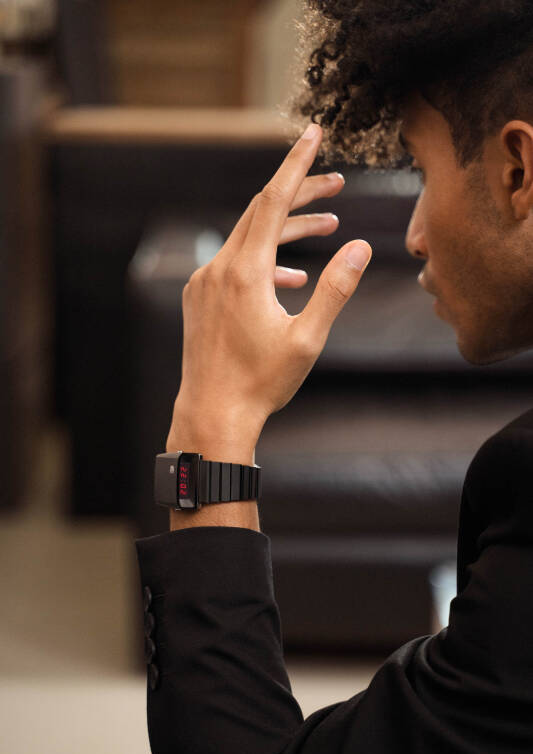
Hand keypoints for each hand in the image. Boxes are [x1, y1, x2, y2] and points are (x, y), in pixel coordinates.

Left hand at [168, 123, 371, 445]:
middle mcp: (219, 268)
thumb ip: (335, 290)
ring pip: (249, 239)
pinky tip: (291, 278)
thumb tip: (359, 247)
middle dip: (300, 194)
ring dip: (287, 231)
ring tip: (326, 227)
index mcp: (245, 272)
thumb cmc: (261, 383)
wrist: (212, 415)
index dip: (297, 164)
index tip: (313, 132)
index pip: (273, 200)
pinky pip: (234, 264)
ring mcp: (204, 283)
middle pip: (261, 212)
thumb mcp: (307, 339)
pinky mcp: (199, 298)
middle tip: (336, 186)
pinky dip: (265, 261)